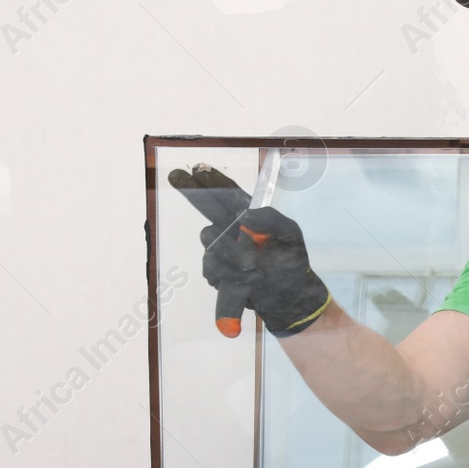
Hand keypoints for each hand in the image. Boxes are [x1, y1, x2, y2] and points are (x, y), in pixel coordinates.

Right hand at [167, 164, 331, 337]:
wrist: (289, 298)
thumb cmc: (292, 263)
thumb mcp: (291, 237)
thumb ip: (273, 220)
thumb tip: (246, 214)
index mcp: (251, 217)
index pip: (230, 195)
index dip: (213, 181)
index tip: (198, 168)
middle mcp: (233, 230)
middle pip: (208, 207)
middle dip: (193, 191)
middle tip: (176, 175)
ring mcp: (224, 251)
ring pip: (211, 242)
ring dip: (230, 252)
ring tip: (253, 266)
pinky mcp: (219, 273)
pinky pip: (212, 269)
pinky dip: (227, 274)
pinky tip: (244, 280)